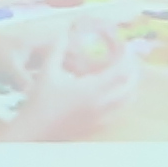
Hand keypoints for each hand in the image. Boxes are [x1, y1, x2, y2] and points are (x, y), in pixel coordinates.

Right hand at [3, 25, 134, 140]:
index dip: (126, 56)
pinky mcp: (97, 127)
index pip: (121, 71)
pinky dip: (122, 99)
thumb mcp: (47, 72)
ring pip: (128, 101)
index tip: (124, 46)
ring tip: (123, 73)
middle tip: (126, 58)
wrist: (35, 131)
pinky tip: (112, 92)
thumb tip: (63, 35)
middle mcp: (101, 105)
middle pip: (131, 86)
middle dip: (133, 69)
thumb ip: (56, 51)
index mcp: (92, 90)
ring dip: (130, 85)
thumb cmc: (39, 101)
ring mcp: (101, 118)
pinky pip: (118, 112)